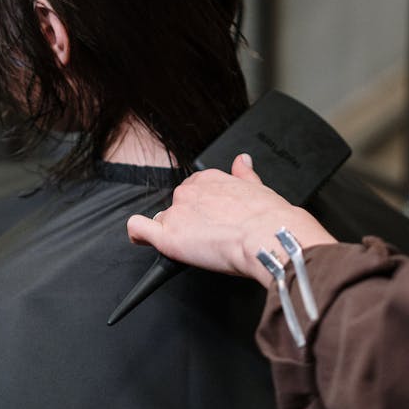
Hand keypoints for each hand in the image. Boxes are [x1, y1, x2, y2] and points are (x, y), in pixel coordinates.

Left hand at [127, 154, 336, 286]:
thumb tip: (242, 160)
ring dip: (171, 232)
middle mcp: (190, 192)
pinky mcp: (169, 237)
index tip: (209, 220)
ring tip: (194, 248)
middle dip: (186, 222)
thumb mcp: (258, 186)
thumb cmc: (270, 218)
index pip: (193, 192)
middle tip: (207, 238)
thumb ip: (245, 172)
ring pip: (161, 221)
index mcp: (210, 179)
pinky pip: (139, 229)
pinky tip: (142, 240)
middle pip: (176, 207)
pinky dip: (138, 234)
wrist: (270, 237)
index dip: (199, 209)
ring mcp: (177, 213)